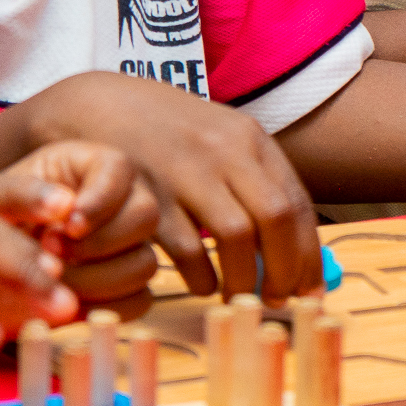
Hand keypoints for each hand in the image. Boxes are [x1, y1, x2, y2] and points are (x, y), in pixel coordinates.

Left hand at [0, 140, 163, 316]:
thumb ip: (21, 193)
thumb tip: (66, 203)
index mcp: (90, 166)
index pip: (120, 170)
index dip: (101, 200)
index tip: (68, 225)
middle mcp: (119, 202)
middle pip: (146, 214)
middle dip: (99, 242)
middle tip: (52, 251)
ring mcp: (128, 246)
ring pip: (146, 262)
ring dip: (98, 277)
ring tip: (54, 277)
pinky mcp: (128, 287)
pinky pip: (140, 300)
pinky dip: (105, 305)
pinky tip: (67, 300)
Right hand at [12, 72, 319, 299]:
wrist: (96, 105)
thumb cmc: (165, 132)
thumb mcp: (217, 137)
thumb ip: (254, 180)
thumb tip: (294, 250)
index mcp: (249, 138)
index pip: (296, 202)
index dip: (308, 254)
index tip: (310, 289)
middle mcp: (223, 149)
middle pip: (275, 218)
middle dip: (284, 270)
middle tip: (279, 300)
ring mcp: (185, 169)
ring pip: (236, 237)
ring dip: (243, 279)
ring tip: (239, 297)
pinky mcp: (148, 193)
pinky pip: (188, 248)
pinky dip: (202, 277)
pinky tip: (202, 284)